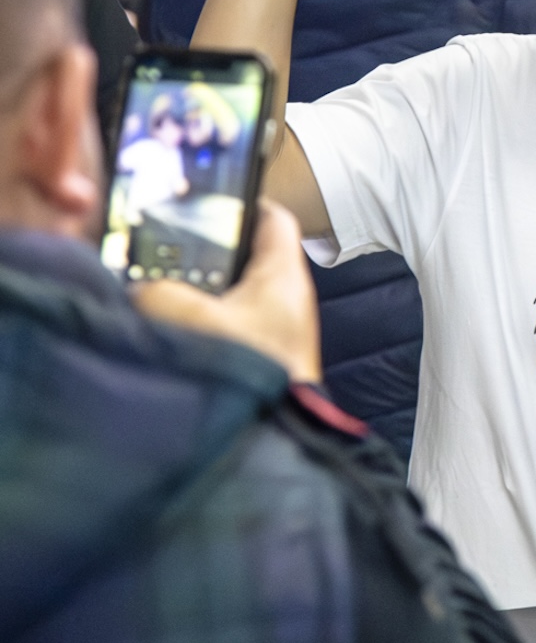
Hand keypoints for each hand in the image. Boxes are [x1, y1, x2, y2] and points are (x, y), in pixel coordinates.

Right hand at [133, 200, 321, 382]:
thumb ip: (156, 293)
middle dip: (208, 254)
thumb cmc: (248, 371)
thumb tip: (140, 291)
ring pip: (234, 298)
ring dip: (200, 297)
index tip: (208, 198)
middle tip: (167, 249)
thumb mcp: (186, 318)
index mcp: (284, 273)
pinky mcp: (264, 363)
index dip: (243, 201)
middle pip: (247, 257)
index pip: (273, 216)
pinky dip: (203, 328)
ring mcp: (279, 334)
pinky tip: (171, 336)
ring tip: (158, 293)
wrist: (272, 444)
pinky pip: (230, 331)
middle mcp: (288, 299)